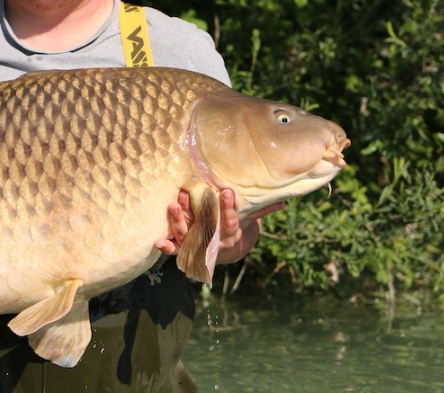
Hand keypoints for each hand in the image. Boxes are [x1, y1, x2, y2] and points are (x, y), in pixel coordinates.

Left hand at [153, 189, 285, 262]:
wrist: (222, 252)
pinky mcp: (185, 250)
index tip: (227, 191)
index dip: (228, 208)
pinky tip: (158, 243)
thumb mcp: (248, 220)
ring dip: (180, 222)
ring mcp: (198, 246)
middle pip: (207, 228)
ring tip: (173, 206)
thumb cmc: (235, 228)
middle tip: (192, 194)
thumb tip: (284, 200)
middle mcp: (213, 241)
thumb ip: (262, 210)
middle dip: (200, 213)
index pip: (230, 221)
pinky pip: (176, 249)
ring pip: (188, 236)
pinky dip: (167, 247)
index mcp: (230, 234)